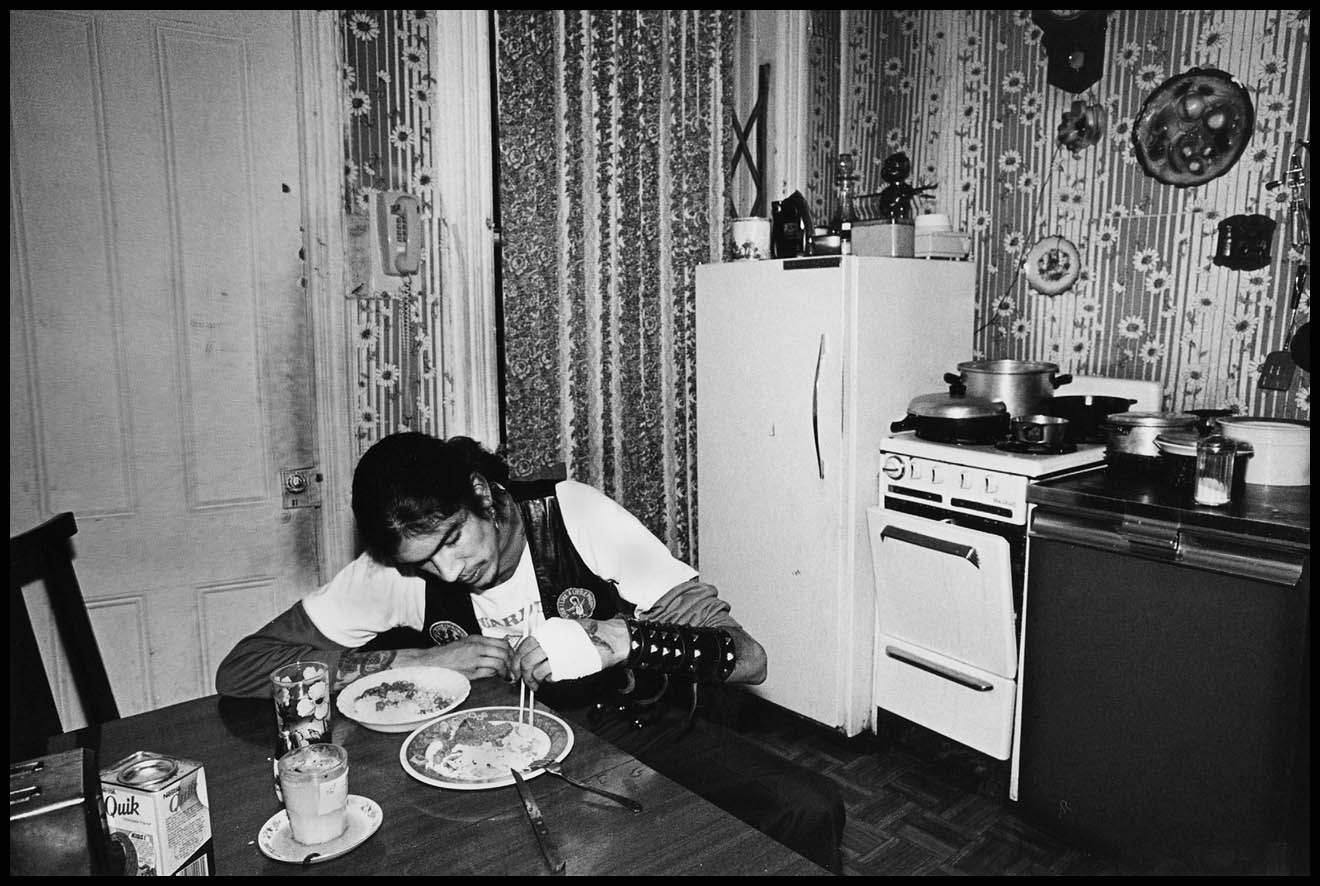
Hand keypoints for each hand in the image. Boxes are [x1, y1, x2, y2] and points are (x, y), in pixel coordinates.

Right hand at [392, 637, 512, 680]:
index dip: (511, 652)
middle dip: (512, 662)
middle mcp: (476, 647)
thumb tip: (501, 652)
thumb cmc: (448, 655)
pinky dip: (496, 675)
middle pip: (503, 652)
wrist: (432, 662)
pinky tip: (497, 677)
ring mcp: (473, 659)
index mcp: (476, 639)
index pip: (502, 643)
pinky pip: (489, 672)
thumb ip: (483, 646)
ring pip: (498, 662)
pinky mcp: (470, 671)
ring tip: (507, 675)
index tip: (514, 659)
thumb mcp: (467, 644)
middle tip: (514, 669)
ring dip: (506, 670)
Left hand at [510, 617, 630, 689]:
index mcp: (548, 629)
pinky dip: (543, 681)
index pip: (523, 644)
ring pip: (531, 669)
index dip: (517, 659)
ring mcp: (554, 652)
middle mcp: (548, 639)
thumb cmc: (591, 635)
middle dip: (520, 672)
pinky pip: (544, 676)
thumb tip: (535, 652)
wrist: (609, 640)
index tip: (517, 667)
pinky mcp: (562, 665)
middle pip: (523, 658)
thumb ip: (549, 638)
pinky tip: (548, 682)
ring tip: (536, 684)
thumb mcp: (565, 629)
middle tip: (523, 679)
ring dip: (531, 680)